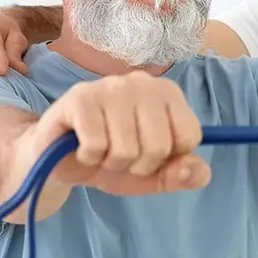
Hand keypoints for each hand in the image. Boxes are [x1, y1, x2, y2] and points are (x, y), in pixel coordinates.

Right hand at [17, 70, 210, 195]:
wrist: (56, 158)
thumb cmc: (108, 159)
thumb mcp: (149, 175)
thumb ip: (179, 174)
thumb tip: (202, 172)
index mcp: (167, 94)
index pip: (190, 137)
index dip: (167, 159)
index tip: (147, 154)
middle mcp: (142, 82)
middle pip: (159, 146)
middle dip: (137, 165)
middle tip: (118, 155)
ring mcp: (110, 86)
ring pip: (127, 148)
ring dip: (110, 163)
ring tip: (100, 149)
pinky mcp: (80, 97)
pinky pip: (97, 145)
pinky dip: (89, 157)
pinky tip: (81, 146)